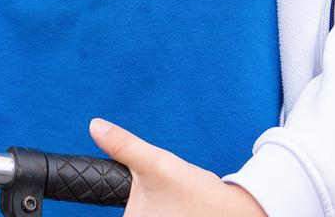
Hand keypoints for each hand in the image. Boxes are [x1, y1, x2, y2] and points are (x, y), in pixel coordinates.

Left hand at [88, 118, 265, 216]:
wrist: (239, 212)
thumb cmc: (200, 195)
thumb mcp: (157, 164)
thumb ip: (124, 146)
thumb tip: (95, 127)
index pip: (109, 206)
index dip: (121, 196)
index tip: (140, 187)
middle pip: (127, 207)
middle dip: (139, 197)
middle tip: (163, 194)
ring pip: (142, 210)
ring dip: (148, 203)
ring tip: (173, 199)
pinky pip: (153, 213)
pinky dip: (159, 208)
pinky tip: (179, 206)